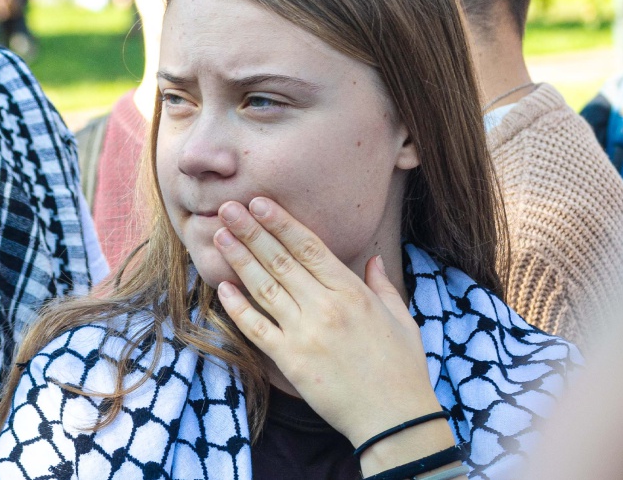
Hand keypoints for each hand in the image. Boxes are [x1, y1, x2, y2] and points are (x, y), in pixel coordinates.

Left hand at [213, 197, 452, 464]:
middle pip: (280, 260)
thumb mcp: (401, 319)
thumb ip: (383, 285)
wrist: (394, 418)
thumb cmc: (404, 368)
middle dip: (251, 231)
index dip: (281, 223)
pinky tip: (222, 288)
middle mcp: (325, 307)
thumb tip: (373, 259)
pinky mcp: (290, 361)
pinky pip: (257, 328)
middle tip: (227, 208)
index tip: (259, 203)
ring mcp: (304, 333)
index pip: (309, 247)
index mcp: (352, 292)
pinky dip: (237, 307)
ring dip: (239, 260)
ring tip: (219, 236)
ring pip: (264, 288)